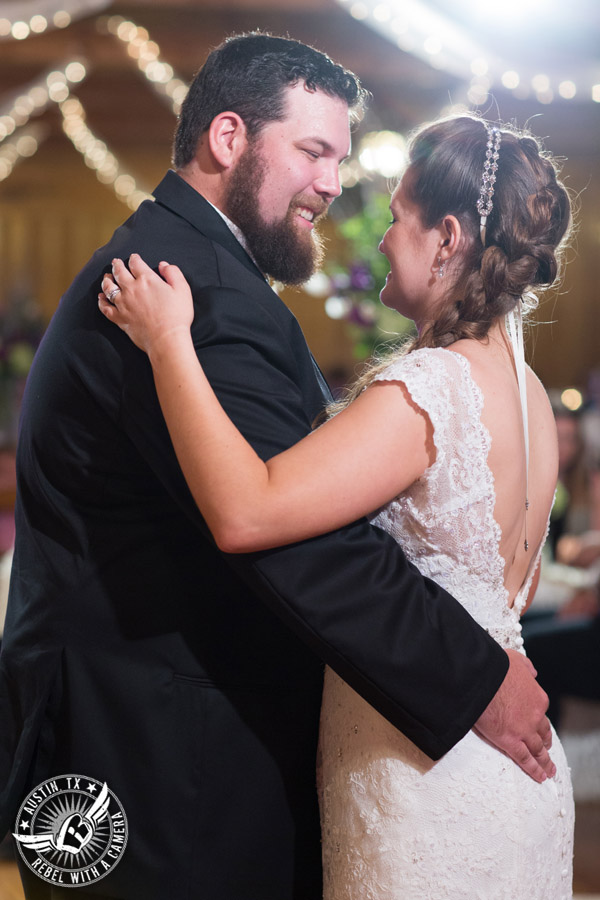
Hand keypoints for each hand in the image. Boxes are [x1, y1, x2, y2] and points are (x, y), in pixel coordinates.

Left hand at [98, 255, 193, 355]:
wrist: (166, 339)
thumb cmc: (177, 315)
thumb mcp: (182, 290)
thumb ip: (173, 273)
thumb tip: (163, 265)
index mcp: (147, 280)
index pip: (136, 263)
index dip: (134, 259)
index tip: (134, 258)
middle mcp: (131, 289)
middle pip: (119, 272)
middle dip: (117, 265)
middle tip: (115, 262)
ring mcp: (123, 304)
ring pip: (109, 288)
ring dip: (106, 280)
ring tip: (107, 277)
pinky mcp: (119, 318)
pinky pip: (105, 308)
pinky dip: (101, 301)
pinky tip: (100, 298)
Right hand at [474, 649, 554, 783]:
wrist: (482, 679)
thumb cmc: (496, 668)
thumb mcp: (516, 661)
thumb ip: (527, 667)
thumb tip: (533, 673)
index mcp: (537, 698)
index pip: (540, 712)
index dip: (539, 721)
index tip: (539, 726)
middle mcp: (535, 717)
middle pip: (543, 734)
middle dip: (545, 743)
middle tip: (547, 750)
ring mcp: (524, 731)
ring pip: (538, 750)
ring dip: (545, 761)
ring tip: (548, 770)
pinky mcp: (510, 741)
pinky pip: (525, 759)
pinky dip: (534, 769)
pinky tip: (540, 776)